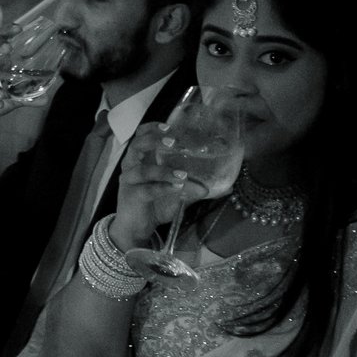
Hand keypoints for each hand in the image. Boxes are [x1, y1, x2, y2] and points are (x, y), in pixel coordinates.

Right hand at [110, 124, 196, 249]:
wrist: (136, 229)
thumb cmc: (154, 205)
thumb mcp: (177, 192)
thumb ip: (195, 185)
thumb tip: (227, 186)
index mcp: (141, 160)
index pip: (140, 136)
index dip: (151, 128)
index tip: (168, 126)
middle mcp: (132, 167)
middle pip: (136, 145)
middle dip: (153, 141)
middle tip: (173, 142)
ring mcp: (130, 182)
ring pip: (142, 170)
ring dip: (164, 170)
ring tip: (183, 175)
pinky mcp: (131, 197)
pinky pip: (146, 190)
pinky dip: (162, 187)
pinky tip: (176, 188)